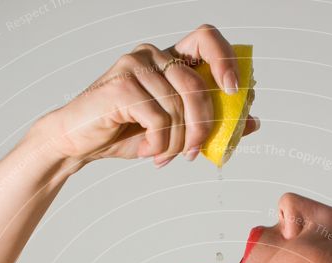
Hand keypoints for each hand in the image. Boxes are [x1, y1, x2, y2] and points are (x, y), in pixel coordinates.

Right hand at [34, 24, 258, 166]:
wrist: (78, 142)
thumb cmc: (123, 132)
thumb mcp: (174, 131)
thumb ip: (210, 123)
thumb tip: (253, 122)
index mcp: (168, 60)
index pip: (206, 38)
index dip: (226, 59)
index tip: (234, 90)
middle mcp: (152, 54)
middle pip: (198, 84)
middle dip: (203, 126)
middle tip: (194, 151)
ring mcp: (135, 65)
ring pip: (179, 106)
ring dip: (177, 142)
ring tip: (163, 155)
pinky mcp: (121, 85)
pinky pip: (158, 118)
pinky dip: (159, 144)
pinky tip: (148, 151)